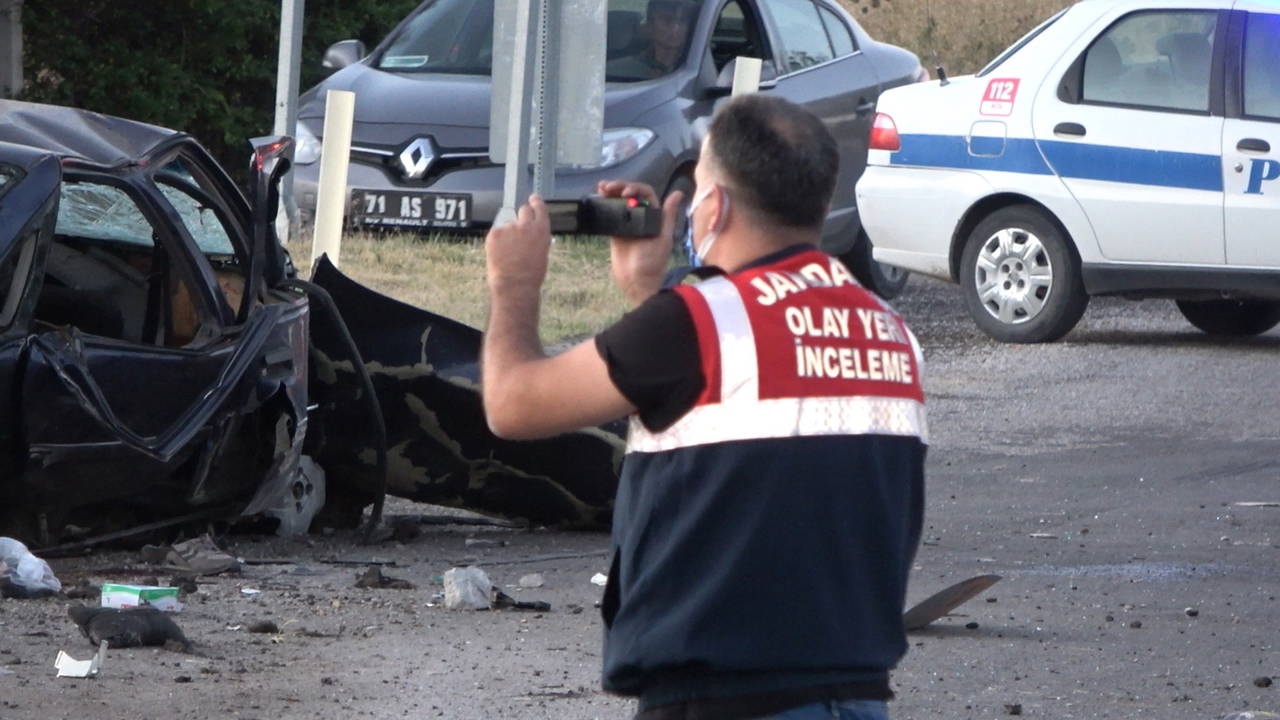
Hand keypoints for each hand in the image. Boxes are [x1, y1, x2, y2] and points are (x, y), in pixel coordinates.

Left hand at [486, 194, 550, 299]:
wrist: (514, 284)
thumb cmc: (531, 274)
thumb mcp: (542, 252)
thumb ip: (537, 237)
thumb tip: (531, 231)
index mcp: (541, 229)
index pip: (539, 208)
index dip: (536, 202)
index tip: (533, 198)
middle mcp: (525, 224)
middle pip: (523, 209)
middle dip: (522, 216)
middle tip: (518, 228)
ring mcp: (509, 227)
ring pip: (508, 225)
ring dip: (508, 234)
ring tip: (509, 253)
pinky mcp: (494, 233)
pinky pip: (497, 233)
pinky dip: (497, 241)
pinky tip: (501, 254)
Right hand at [596, 180, 683, 305]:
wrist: (637, 281)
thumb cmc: (653, 262)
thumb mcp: (664, 238)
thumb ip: (668, 215)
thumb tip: (678, 193)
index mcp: (655, 216)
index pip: (645, 193)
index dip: (635, 188)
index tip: (625, 194)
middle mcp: (642, 217)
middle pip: (630, 194)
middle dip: (619, 187)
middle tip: (608, 187)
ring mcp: (628, 223)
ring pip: (619, 201)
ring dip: (611, 192)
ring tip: (602, 188)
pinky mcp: (616, 231)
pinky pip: (610, 213)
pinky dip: (605, 204)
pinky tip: (599, 197)